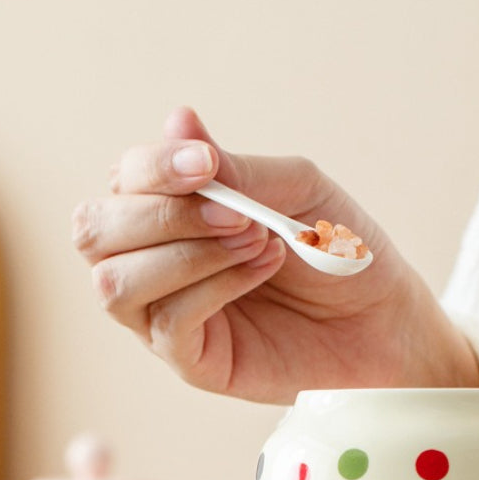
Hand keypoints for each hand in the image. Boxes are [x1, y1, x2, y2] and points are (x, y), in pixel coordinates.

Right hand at [73, 107, 478, 401]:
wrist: (384, 317)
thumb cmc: (339, 249)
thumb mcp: (296, 192)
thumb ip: (236, 168)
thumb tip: (179, 118)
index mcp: (173, 214)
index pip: (120, 182)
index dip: (152, 168)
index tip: (208, 164)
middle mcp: (156, 263)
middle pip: (93, 232)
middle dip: (159, 214)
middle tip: (239, 213)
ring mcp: (167, 316)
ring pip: (114, 282)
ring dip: (187, 253)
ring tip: (259, 242)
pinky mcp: (193, 361)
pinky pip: (167, 322)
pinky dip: (214, 286)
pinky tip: (261, 269)